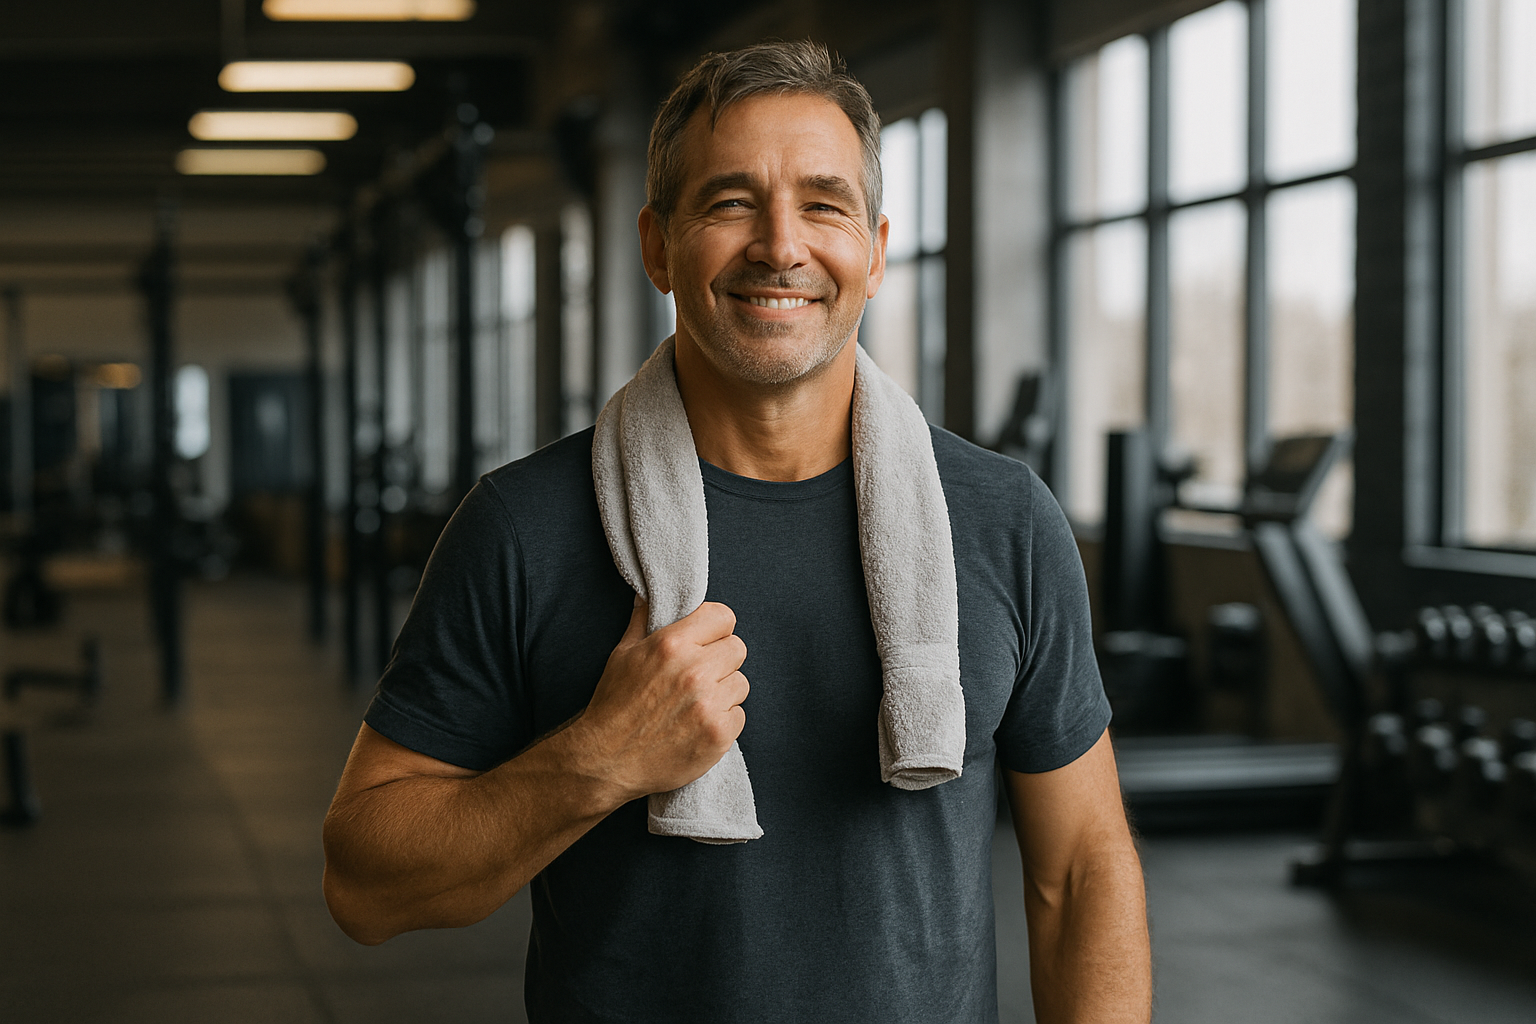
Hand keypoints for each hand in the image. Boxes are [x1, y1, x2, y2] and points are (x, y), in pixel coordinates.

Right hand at [575, 598, 748, 801]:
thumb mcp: (623, 654)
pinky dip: (723, 722)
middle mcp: (695, 671)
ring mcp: (709, 704)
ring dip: (724, 692)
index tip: (706, 641)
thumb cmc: (613, 705)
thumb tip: (649, 593)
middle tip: (700, 676)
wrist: (606, 761)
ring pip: (741, 683)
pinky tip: (698, 727)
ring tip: (696, 704)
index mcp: (672, 644)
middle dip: (721, 660)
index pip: (723, 616)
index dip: (715, 628)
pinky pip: (739, 716)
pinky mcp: (718, 735)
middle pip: (737, 648)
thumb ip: (643, 620)